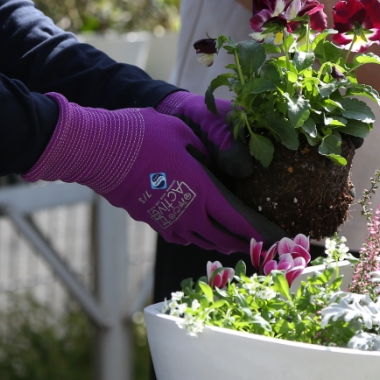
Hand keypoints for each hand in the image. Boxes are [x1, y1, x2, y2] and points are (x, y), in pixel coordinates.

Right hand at [24, 94, 282, 253]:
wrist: (97, 150)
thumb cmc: (142, 134)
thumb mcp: (187, 134)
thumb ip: (211, 152)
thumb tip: (231, 165)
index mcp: (203, 193)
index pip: (242, 221)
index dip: (264, 233)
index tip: (282, 240)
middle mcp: (189, 215)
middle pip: (227, 238)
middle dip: (249, 243)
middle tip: (266, 245)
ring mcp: (169, 222)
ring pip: (205, 240)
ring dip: (225, 242)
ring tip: (240, 241)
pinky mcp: (153, 221)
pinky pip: (184, 235)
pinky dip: (200, 236)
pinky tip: (203, 230)